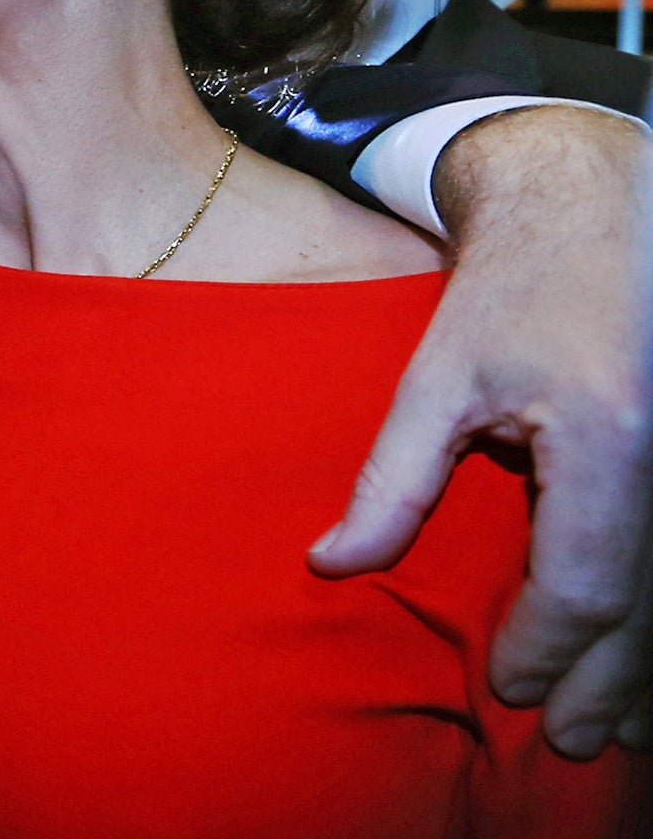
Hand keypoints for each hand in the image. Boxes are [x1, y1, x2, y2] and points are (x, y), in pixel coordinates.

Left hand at [309, 104, 652, 756]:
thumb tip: (332, 566)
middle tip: (566, 739)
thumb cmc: (510, 291)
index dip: (543, 645)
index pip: (582, 584)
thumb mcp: (436, 379)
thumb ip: (392, 481)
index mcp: (607, 438)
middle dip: (607, 683)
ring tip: (611, 727)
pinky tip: (642, 664)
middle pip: (648, 609)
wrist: (592, 213)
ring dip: (647, 668)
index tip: (504, 687)